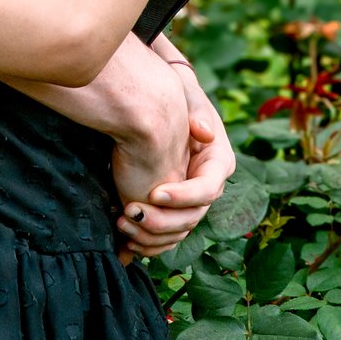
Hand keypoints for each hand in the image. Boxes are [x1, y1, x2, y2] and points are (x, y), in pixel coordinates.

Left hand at [116, 60, 234, 258]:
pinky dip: (146, 243)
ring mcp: (190, 202)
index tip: (154, 193)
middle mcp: (208, 187)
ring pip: (177, 232)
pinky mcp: (172, 210)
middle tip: (130, 212)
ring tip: (122, 223)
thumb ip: (197, 111)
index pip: (207, 190)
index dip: (183, 196)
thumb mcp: (190, 97)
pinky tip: (124, 242)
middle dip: (162, 220)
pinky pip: (164, 236)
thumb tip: (204, 132)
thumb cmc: (180, 97)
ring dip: (150, 235)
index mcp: (218, 163)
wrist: (164, 104)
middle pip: (192, 217)